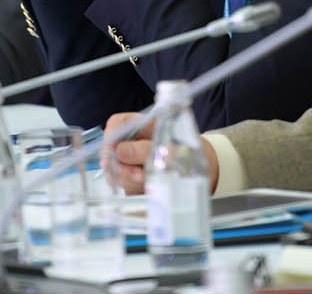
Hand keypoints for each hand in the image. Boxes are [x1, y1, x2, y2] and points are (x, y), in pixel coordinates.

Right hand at [103, 112, 219, 194]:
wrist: (201, 166)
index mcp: (141, 124)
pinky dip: (132, 186)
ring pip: (114, 168)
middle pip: (111, 150)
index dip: (110, 137)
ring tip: (148, 180)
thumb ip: (145, 149)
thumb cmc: (187, 149)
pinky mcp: (131, 176)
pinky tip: (146, 186)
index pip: (117, 124)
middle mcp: (132, 140)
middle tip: (139, 175)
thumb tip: (120, 151)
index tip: (111, 153)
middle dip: (120, 165)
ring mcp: (130, 159)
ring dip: (128, 178)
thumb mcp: (171, 147)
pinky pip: (123, 182)